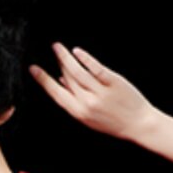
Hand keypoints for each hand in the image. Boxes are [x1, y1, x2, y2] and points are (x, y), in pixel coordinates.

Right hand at [28, 43, 159, 139]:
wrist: (138, 124)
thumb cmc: (113, 122)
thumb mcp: (89, 118)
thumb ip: (75, 101)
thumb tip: (61, 82)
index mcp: (79, 113)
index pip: (56, 94)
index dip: (43, 80)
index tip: (33, 69)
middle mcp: (88, 103)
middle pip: (67, 78)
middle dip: (57, 62)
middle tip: (52, 49)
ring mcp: (100, 92)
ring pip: (78, 72)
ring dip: (65, 57)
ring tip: (58, 47)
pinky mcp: (113, 82)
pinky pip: (95, 68)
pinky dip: (84, 58)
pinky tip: (77, 51)